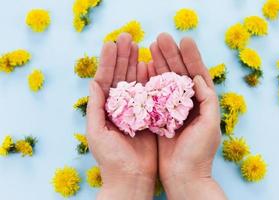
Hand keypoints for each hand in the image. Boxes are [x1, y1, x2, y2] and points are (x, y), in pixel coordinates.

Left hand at [87, 33, 156, 199]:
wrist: (132, 177)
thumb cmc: (110, 159)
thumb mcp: (96, 132)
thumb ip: (95, 107)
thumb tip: (93, 82)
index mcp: (106, 108)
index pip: (106, 79)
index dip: (108, 61)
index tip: (112, 43)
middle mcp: (121, 105)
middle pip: (121, 75)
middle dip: (124, 56)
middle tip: (127, 36)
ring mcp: (136, 108)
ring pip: (136, 81)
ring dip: (136, 62)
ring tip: (139, 45)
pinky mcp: (150, 114)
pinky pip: (150, 93)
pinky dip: (149, 78)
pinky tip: (150, 65)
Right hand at [149, 33, 225, 199]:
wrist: (183, 176)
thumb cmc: (199, 154)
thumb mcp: (210, 126)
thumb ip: (207, 101)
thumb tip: (198, 77)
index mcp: (203, 103)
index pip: (197, 73)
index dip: (191, 56)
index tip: (183, 40)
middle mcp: (188, 103)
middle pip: (180, 73)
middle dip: (171, 55)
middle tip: (161, 38)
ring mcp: (173, 108)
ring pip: (166, 81)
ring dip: (159, 63)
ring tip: (151, 47)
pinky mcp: (160, 115)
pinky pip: (154, 94)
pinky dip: (150, 81)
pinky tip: (143, 68)